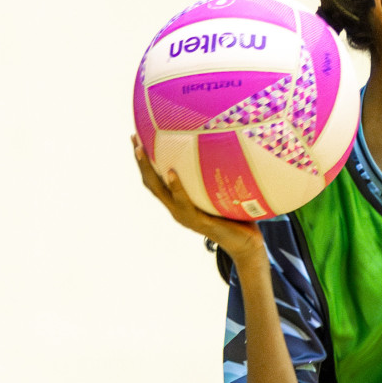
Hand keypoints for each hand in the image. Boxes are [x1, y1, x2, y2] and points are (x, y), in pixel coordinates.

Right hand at [131, 135, 263, 264]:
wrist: (248, 245)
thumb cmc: (238, 216)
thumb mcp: (223, 192)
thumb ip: (218, 175)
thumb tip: (225, 143)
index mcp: (180, 202)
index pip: (157, 179)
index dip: (145, 162)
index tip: (137, 138)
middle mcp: (178, 209)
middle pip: (151, 183)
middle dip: (140, 161)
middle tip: (133, 138)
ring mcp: (185, 216)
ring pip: (161, 191)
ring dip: (149, 170)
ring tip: (142, 150)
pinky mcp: (197, 222)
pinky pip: (183, 202)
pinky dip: (176, 188)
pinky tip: (170, 174)